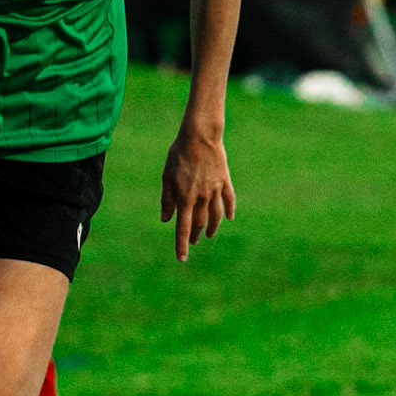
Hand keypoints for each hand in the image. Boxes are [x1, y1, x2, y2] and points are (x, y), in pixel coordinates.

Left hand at [160, 118, 234, 262]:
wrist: (200, 136)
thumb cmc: (179, 154)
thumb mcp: (167, 177)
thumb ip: (167, 200)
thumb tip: (166, 220)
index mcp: (185, 198)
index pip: (182, 228)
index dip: (182, 245)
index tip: (182, 258)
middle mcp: (202, 197)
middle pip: (199, 223)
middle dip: (195, 235)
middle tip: (192, 242)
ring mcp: (215, 189)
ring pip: (215, 215)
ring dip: (212, 228)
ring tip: (208, 235)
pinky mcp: (224, 180)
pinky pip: (229, 199)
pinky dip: (229, 210)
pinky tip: (229, 218)